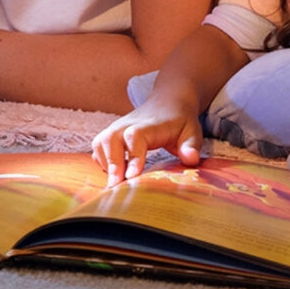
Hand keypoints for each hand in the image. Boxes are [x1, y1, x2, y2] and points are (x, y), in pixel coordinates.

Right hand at [90, 91, 204, 183]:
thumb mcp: (192, 131)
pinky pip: (97, 147)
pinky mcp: (111, 134)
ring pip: (100, 142)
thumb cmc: (180, 121)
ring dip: (105, 163)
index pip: (135, 136)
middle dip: (111, 163)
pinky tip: (112, 174)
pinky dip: (101, 161)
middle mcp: (128, 124)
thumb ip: (191, 146)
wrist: (168, 101)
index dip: (132, 155)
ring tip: (114, 184)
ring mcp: (117, 128)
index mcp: (149, 125)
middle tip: (116, 186)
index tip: (132, 176)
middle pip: (110, 138)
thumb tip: (190, 159)